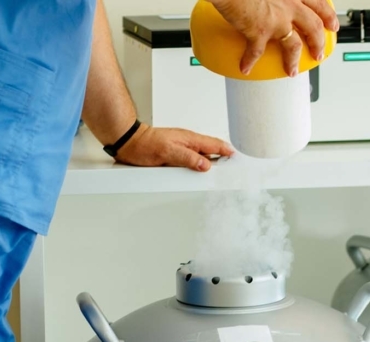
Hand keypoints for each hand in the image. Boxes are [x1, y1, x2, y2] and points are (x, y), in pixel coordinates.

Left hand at [114, 124, 233, 171]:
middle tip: (234, 170)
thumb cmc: (145, 145)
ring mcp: (183, 149)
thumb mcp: (168, 152)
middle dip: (224, 161)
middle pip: (212, 153)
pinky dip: (198, 167)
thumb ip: (188, 158)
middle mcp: (189, 143)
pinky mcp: (176, 155)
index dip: (229, 152)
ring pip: (202, 158)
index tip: (239, 160)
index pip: (216, 145)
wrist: (129, 142)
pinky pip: (192, 161)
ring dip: (211, 165)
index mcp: (191, 139)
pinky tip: (199, 173)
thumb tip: (205, 165)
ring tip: (221, 174)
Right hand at [210, 0, 337, 76]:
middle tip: (318, 54)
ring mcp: (276, 20)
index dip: (327, 16)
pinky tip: (246, 67)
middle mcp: (289, 5)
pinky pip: (256, 52)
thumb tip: (268, 0)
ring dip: (293, 60)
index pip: (318, 4)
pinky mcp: (258, 32)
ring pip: (293, 45)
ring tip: (292, 71)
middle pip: (312, 27)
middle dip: (318, 43)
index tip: (332, 24)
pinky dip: (251, 61)